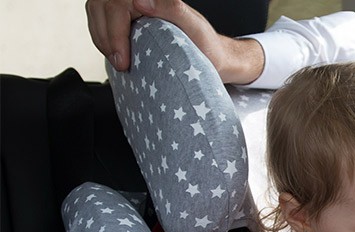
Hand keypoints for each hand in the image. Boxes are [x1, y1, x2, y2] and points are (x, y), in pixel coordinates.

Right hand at [85, 0, 262, 82]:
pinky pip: (103, 22)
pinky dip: (104, 39)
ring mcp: (135, 9)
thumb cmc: (209, 46)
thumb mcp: (194, 28)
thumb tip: (139, 0)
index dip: (114, 33)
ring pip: (98, 13)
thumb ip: (171, 9)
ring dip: (101, 38)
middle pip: (102, 7)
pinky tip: (115, 54)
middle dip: (105, 37)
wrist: (216, 60)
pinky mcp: (131, 21)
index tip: (122, 59)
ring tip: (117, 61)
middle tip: (119, 63)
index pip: (117, 5)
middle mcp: (144, 0)